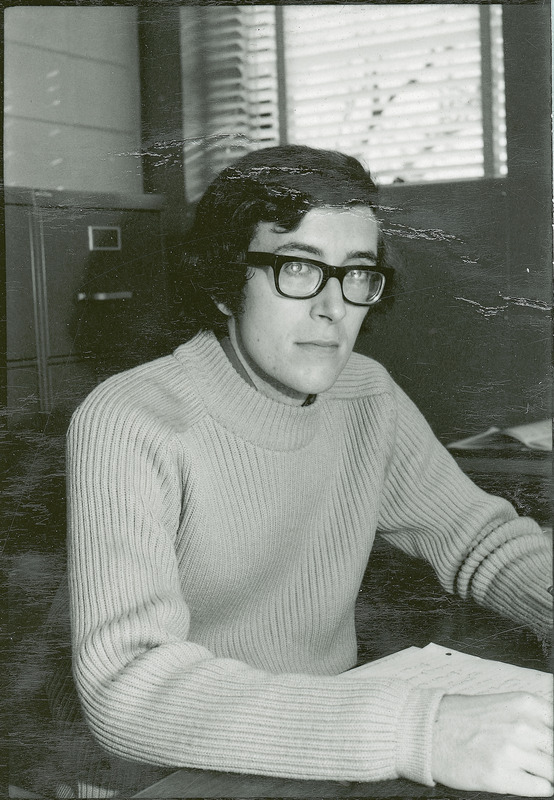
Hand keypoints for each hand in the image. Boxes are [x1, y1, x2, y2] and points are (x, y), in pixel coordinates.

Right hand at [431, 692, 552, 795]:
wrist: (428, 729)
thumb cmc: (463, 718)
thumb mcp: (504, 706)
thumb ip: (534, 719)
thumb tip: (552, 739)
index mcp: (525, 703)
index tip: (548, 747)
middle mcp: (522, 725)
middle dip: (549, 758)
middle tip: (535, 759)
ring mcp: (512, 751)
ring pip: (553, 772)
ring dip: (543, 773)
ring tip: (523, 767)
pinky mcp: (501, 776)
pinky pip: (541, 789)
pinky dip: (535, 787)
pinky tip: (517, 776)